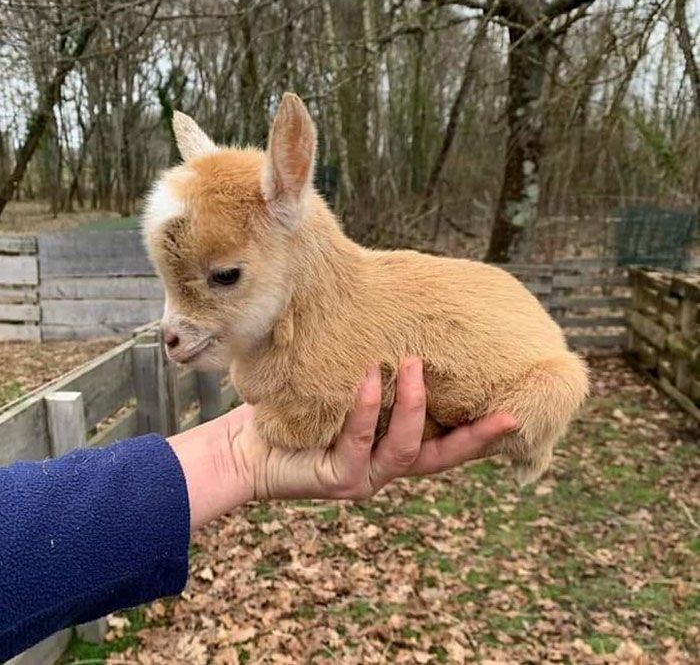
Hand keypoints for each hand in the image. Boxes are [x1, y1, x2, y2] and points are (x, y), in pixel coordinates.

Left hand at [168, 358, 516, 528]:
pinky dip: (366, 409)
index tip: (513, 412)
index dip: (481, 432)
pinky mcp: (337, 478)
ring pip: (405, 449)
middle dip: (474, 436)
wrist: (247, 444)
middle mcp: (386, 467)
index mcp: (394, 447)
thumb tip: (402, 322)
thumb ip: (378, 373)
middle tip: (503, 412)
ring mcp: (364, 476)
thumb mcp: (348, 388)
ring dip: (414, 407)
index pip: (448, 442)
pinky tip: (368, 379)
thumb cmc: (301, 410)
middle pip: (442, 457)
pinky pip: (359, 442)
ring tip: (415, 365)